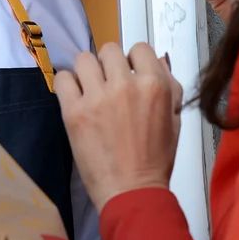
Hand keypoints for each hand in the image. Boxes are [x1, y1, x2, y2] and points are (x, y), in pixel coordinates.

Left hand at [54, 42, 183, 207]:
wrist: (131, 191)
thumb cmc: (155, 160)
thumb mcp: (175, 120)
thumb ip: (168, 88)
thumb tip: (158, 63)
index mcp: (154, 85)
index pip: (139, 48)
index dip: (134, 61)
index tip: (129, 74)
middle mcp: (125, 85)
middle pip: (109, 50)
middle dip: (110, 65)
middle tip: (109, 84)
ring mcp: (97, 97)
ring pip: (84, 59)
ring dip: (88, 72)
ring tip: (90, 89)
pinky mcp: (74, 111)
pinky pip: (63, 78)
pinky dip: (67, 84)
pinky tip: (75, 97)